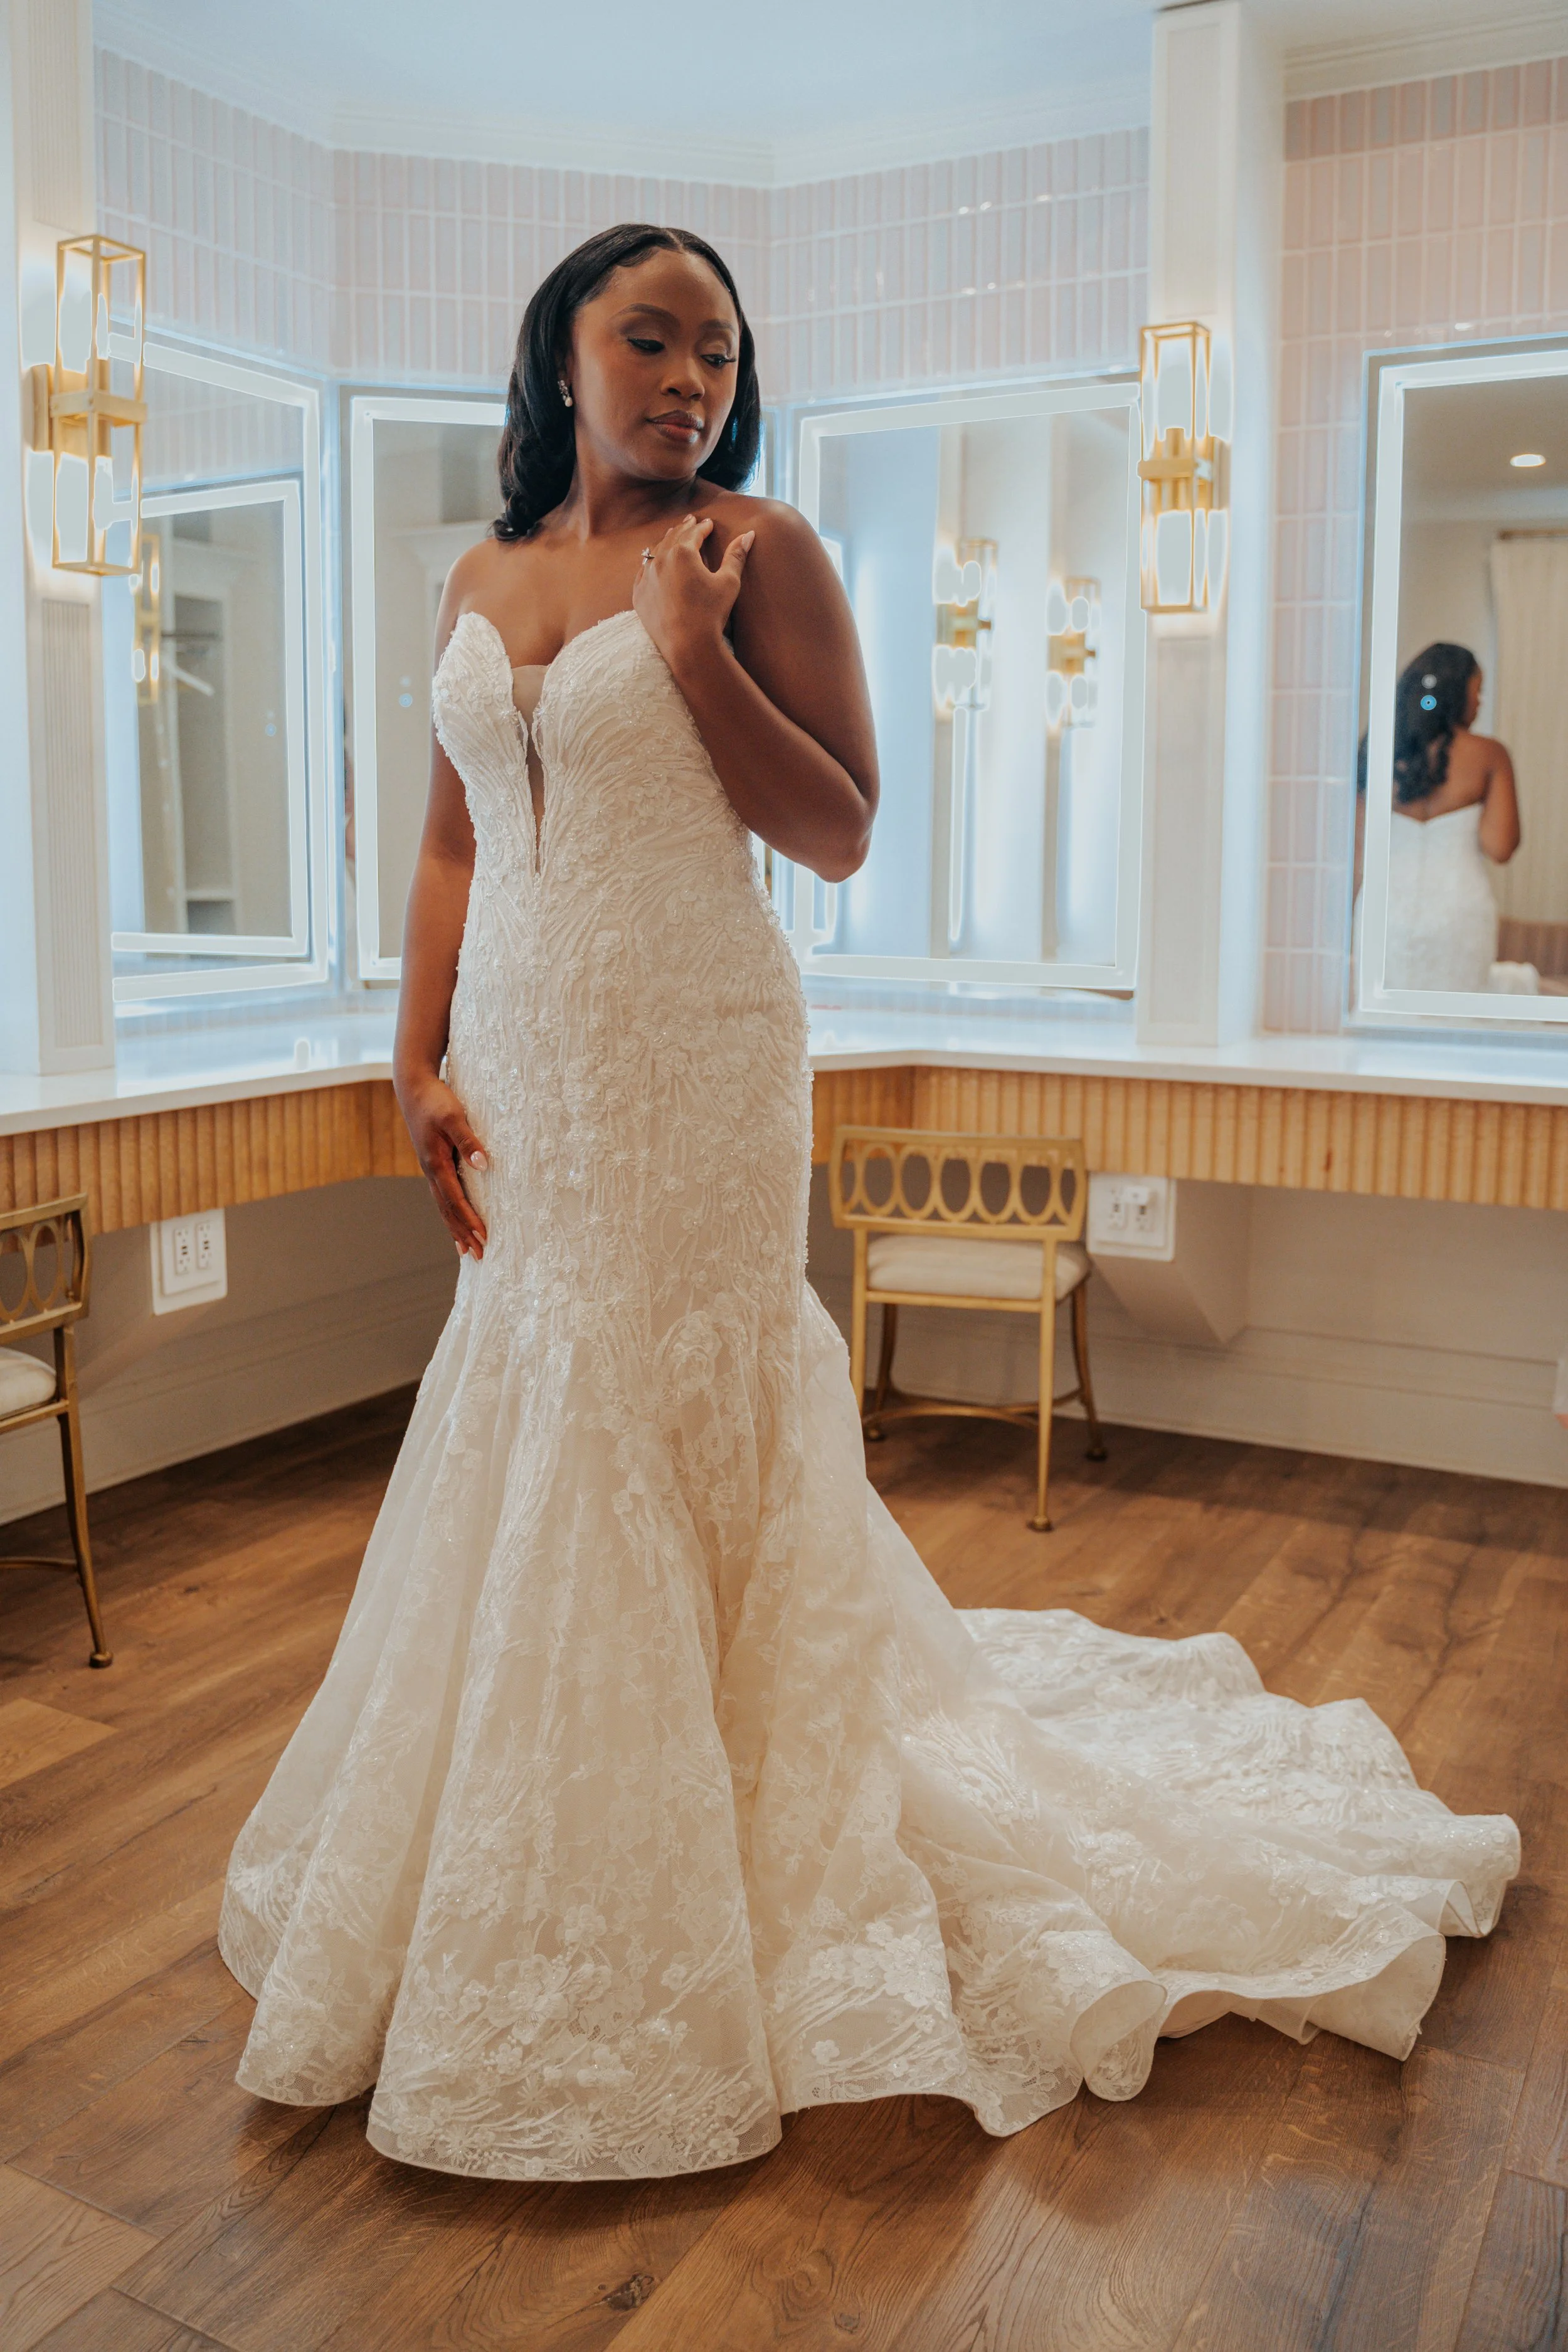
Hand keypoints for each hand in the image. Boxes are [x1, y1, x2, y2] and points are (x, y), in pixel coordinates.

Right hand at [397, 1071, 487, 1258]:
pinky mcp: (433, 1161)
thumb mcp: (454, 1116)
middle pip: (447, 1210)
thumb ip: (468, 1140)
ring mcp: (430, 1168)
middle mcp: (431, 1171)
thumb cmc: (435, 1099)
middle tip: (478, 1256)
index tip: (484, 1238)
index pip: (455, 1200)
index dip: (470, 1220)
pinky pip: (443, 1194)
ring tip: (465, 1249)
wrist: (413, 1086)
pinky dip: (450, 1211)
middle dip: (462, 1234)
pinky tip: (457, 1218)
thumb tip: (483, 1165)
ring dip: (455, 1228)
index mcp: (436, 1163)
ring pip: (443, 1205)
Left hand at [633, 513, 753, 675]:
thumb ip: (736, 556)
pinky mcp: (639, 594)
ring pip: (655, 551)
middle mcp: (660, 560)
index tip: (708, 523)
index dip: (703, 527)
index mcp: (683, 552)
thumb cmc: (711, 614)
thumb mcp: (728, 582)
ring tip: (672, 535)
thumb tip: (748, 535)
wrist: (688, 646)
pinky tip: (653, 561)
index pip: (694, 533)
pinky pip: (643, 571)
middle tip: (690, 521)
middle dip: (683, 528)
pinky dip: (650, 562)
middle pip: (673, 537)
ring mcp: (646, 577)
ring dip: (666, 541)